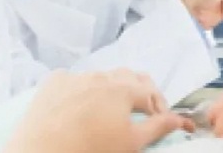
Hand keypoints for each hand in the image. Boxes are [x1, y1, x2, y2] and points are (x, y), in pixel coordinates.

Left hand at [4, 69, 188, 152]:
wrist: (44, 150)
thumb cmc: (92, 149)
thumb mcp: (131, 142)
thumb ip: (158, 127)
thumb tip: (179, 119)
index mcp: (122, 89)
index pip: (149, 90)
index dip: (158, 105)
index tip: (160, 119)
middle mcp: (99, 76)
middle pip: (126, 77)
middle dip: (137, 91)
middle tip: (140, 111)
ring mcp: (74, 76)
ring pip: (98, 77)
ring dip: (108, 90)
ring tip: (108, 111)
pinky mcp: (53, 82)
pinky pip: (72, 80)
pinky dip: (81, 90)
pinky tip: (79, 107)